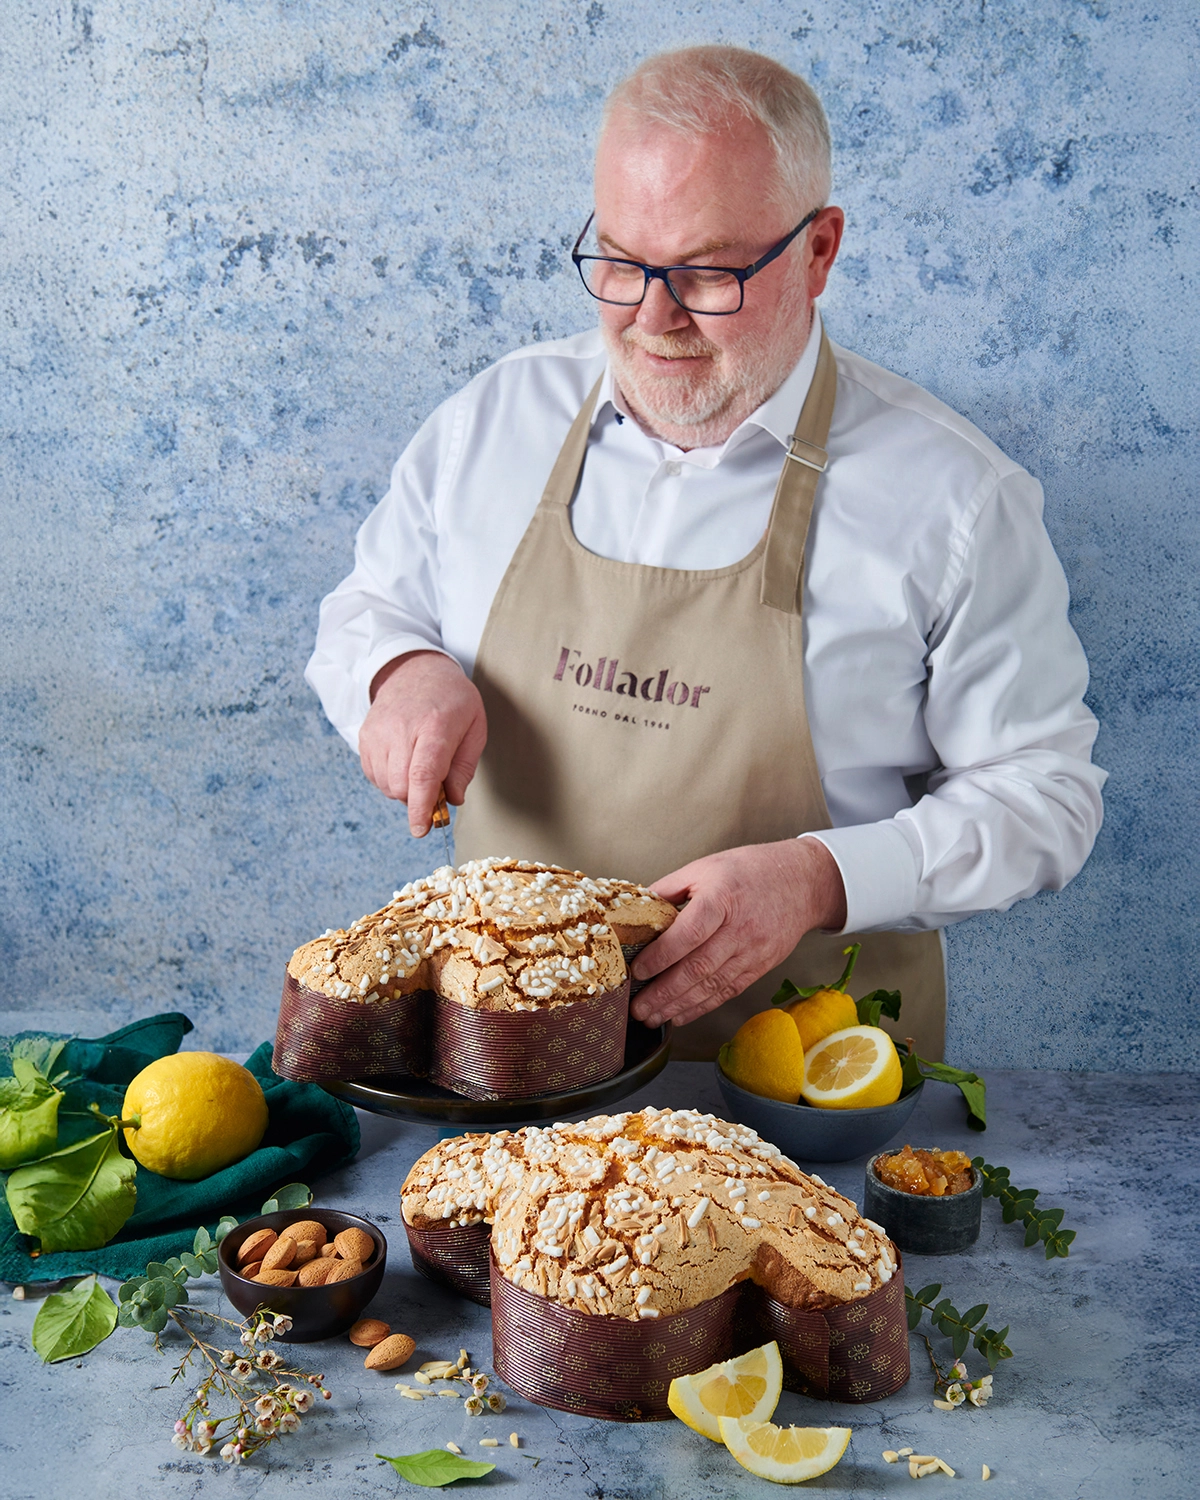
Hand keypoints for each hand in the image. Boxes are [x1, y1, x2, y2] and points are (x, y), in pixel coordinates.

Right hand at [359, 651, 486, 835]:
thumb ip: (465, 766)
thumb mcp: (475, 726)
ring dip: (404, 790)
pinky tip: (404, 762)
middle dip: (418, 799)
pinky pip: (374, 775)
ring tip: (420, 767)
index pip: (423, 774)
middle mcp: (401, 728)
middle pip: (401, 785)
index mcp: (435, 725)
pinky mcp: (364, 736)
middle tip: (437, 789)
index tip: (421, 829)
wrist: (415, 669)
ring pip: (386, 784)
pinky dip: (390, 780)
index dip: (421, 806)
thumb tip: (453, 799)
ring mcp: (378, 732)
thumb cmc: (451, 699)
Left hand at [630, 838, 847, 1028]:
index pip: (689, 933)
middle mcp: (740, 928)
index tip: (637, 970)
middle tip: (637, 1008)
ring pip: (712, 986)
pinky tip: (680, 1015)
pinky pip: (728, 991)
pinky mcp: (761, 966)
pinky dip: (702, 1007)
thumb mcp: (706, 867)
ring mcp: (753, 951)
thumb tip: (635, 911)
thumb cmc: (750, 870)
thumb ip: (669, 888)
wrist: (802, 882)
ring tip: (653, 1017)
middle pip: (699, 968)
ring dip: (679, 1006)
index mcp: (722, 897)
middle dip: (664, 993)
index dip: (661, 956)